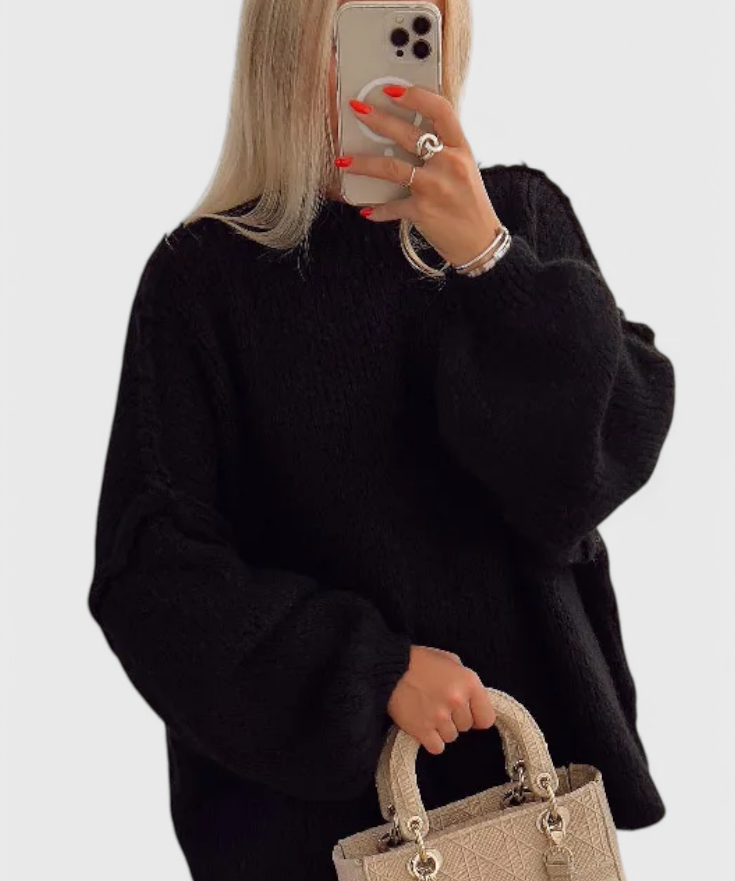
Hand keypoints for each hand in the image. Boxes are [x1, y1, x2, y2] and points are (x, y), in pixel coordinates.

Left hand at [336, 85, 502, 267]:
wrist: (480, 242)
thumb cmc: (469, 204)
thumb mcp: (464, 169)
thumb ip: (442, 150)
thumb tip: (407, 134)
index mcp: (460, 148)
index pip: (441, 110)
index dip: (415, 95)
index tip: (392, 89)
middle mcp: (449, 164)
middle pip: (408, 133)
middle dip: (377, 119)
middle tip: (357, 109)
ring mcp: (435, 187)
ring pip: (391, 167)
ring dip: (362, 163)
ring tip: (343, 161)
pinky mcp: (422, 211)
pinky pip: (391, 206)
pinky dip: (377, 210)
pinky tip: (366, 210)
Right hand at [387, 645, 496, 754]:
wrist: (388, 668)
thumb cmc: (419, 661)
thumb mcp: (449, 660)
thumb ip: (465, 679)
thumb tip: (474, 700)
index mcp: (469, 682)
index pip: (487, 718)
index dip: (478, 717)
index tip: (469, 715)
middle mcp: (457, 701)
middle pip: (467, 727)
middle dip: (456, 719)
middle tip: (440, 706)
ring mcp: (440, 717)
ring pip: (451, 737)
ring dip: (442, 729)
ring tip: (428, 712)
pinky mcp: (422, 730)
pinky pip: (437, 747)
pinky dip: (431, 740)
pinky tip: (423, 725)